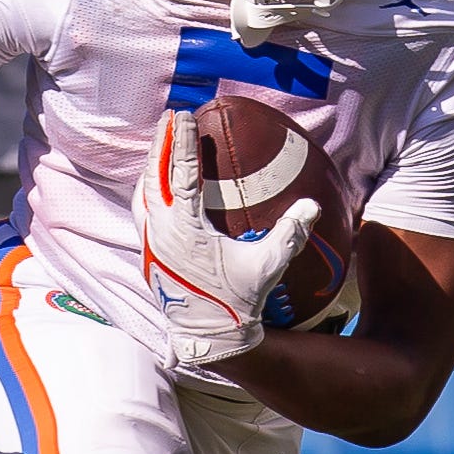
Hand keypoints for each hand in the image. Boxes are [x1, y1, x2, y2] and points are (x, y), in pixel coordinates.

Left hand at [134, 111, 319, 366]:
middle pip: (155, 177)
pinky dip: (147, 189)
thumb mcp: (268, 266)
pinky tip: (155, 183)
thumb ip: (290, 234)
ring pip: (143, 193)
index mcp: (186, 231)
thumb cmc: (240, 301)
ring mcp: (151, 244)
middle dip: (162, 143)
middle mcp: (162, 233)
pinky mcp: (149, 254)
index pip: (182, 176)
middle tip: (170, 116)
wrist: (210, 337)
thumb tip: (311, 206)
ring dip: (152, 165)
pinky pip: (142, 211)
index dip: (182, 143)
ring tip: (161, 141)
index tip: (183, 117)